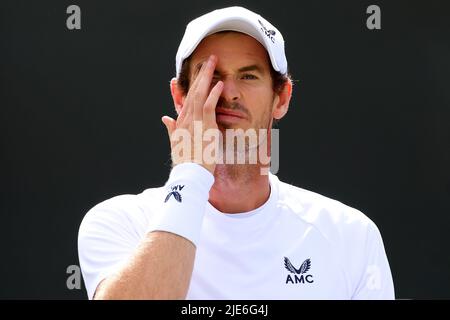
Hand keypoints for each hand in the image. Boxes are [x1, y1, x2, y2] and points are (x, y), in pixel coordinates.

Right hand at [162, 55, 222, 174]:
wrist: (189, 174)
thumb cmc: (185, 162)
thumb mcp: (176, 143)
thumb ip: (171, 128)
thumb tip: (165, 118)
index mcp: (181, 122)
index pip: (186, 98)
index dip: (192, 82)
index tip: (198, 71)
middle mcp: (186, 118)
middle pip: (193, 91)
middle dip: (201, 74)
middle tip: (208, 59)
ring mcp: (194, 121)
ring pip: (200, 94)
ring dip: (207, 77)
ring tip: (213, 62)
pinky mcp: (204, 127)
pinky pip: (209, 106)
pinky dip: (213, 94)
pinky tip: (218, 83)